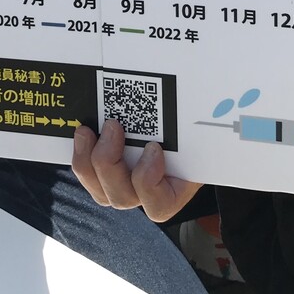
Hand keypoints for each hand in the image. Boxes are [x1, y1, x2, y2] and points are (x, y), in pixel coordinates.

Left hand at [71, 119, 201, 222]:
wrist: (185, 128)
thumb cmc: (192, 132)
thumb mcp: (196, 129)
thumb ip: (200, 120)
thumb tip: (212, 88)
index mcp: (175, 188)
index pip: (159, 205)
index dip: (149, 182)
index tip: (154, 148)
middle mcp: (147, 194)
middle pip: (122, 196)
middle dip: (110, 163)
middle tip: (113, 126)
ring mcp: (125, 186)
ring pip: (100, 191)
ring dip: (89, 161)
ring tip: (86, 131)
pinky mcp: (105, 175)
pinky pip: (88, 176)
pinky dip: (81, 156)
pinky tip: (82, 134)